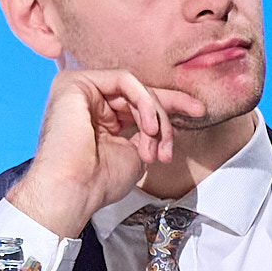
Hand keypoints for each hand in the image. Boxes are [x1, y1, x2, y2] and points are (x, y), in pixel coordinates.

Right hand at [4, 62, 185, 244]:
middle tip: (188, 125)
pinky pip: (125, 80)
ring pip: (136, 88)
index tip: (198, 111)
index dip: (170, 105)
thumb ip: (148, 132)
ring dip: (156, 116)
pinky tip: (148, 127)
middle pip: (139, 93)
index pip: (137, 103)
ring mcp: (80, 89)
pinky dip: (144, 102)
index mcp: (99, 116)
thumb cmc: (99, 181)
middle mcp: (88, 99)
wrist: (73, 190)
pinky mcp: (75, 82)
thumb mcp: (135, 152)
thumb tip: (165, 118)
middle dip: (168, 111)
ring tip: (157, 145)